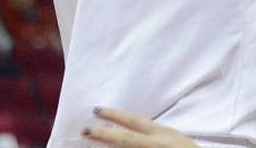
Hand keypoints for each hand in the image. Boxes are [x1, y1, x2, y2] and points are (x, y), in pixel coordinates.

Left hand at [84, 107, 198, 147]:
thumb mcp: (170, 136)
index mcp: (160, 133)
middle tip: (84, 130)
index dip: (115, 115)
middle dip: (103, 134)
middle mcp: (154, 144)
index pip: (134, 121)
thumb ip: (151, 133)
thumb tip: (127, 128)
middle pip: (125, 139)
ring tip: (90, 142)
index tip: (96, 110)